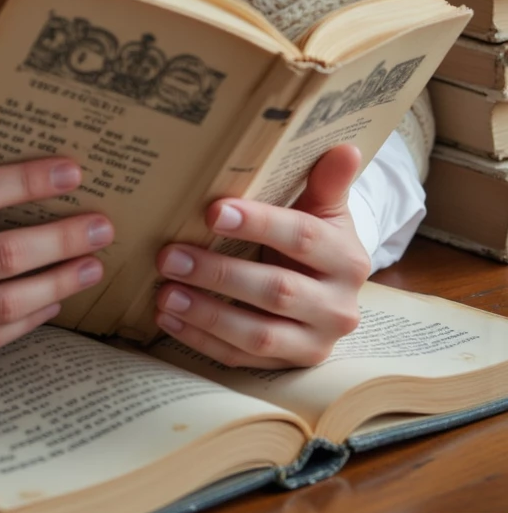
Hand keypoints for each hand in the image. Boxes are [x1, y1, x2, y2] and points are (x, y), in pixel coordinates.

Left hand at [153, 143, 369, 368]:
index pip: (302, 238)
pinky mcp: (289, 365)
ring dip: (206, 314)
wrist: (330, 288)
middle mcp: (338, 308)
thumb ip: (328, 180)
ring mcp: (315, 343)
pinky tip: (169, 318)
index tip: (212, 212)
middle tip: (169, 256)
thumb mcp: (325, 208)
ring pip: (258, 334)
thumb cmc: (316, 236)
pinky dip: (203, 340)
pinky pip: (242, 359)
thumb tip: (345, 147)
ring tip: (165, 292)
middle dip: (219, 273)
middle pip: (276, 291)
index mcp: (348, 260)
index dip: (259, 224)